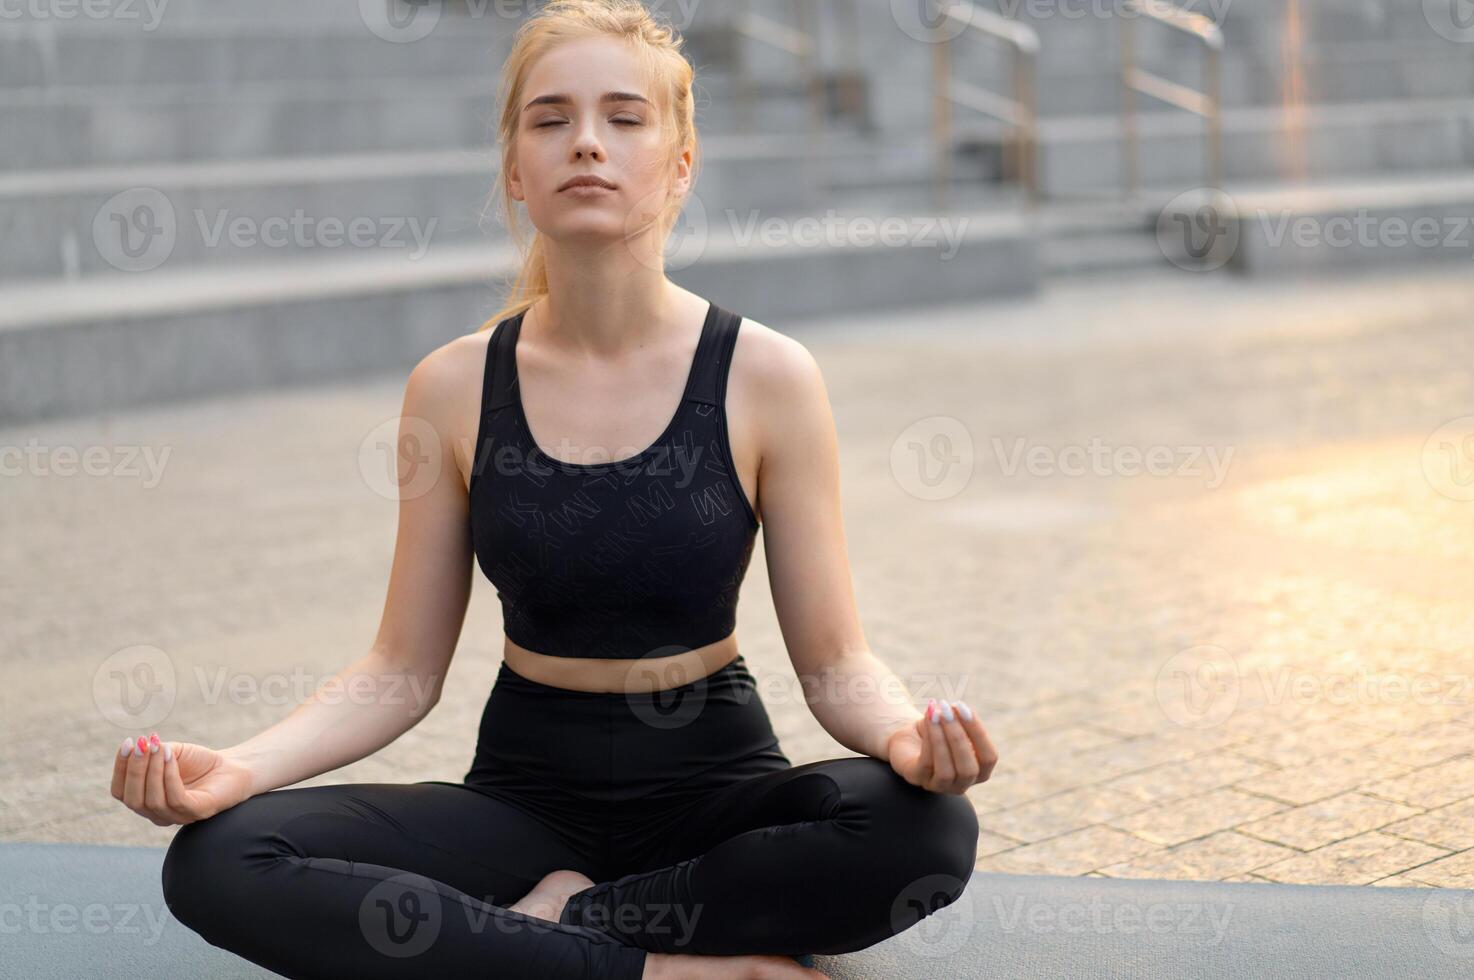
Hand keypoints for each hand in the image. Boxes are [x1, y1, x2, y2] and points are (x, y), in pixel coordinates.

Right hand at [109, 733, 254, 826]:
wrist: (233, 767)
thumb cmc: (199, 762)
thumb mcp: (171, 752)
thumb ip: (153, 752)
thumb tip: (139, 746)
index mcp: (145, 800)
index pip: (121, 792)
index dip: (120, 768)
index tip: (128, 742)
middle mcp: (157, 814)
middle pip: (133, 799)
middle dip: (134, 769)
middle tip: (142, 743)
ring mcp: (177, 816)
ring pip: (152, 800)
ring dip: (152, 770)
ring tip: (158, 746)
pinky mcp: (197, 812)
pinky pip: (176, 799)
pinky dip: (169, 775)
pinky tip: (171, 756)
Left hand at [886, 699, 997, 794]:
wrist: (908, 736)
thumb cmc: (937, 731)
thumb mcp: (954, 725)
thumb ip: (961, 720)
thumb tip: (958, 709)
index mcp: (979, 772)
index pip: (989, 758)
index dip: (978, 732)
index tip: (963, 707)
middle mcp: (961, 784)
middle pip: (968, 769)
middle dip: (959, 737)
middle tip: (948, 710)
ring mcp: (939, 786)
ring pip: (946, 771)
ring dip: (942, 739)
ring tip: (936, 714)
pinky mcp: (917, 779)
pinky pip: (926, 764)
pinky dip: (929, 740)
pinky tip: (928, 719)